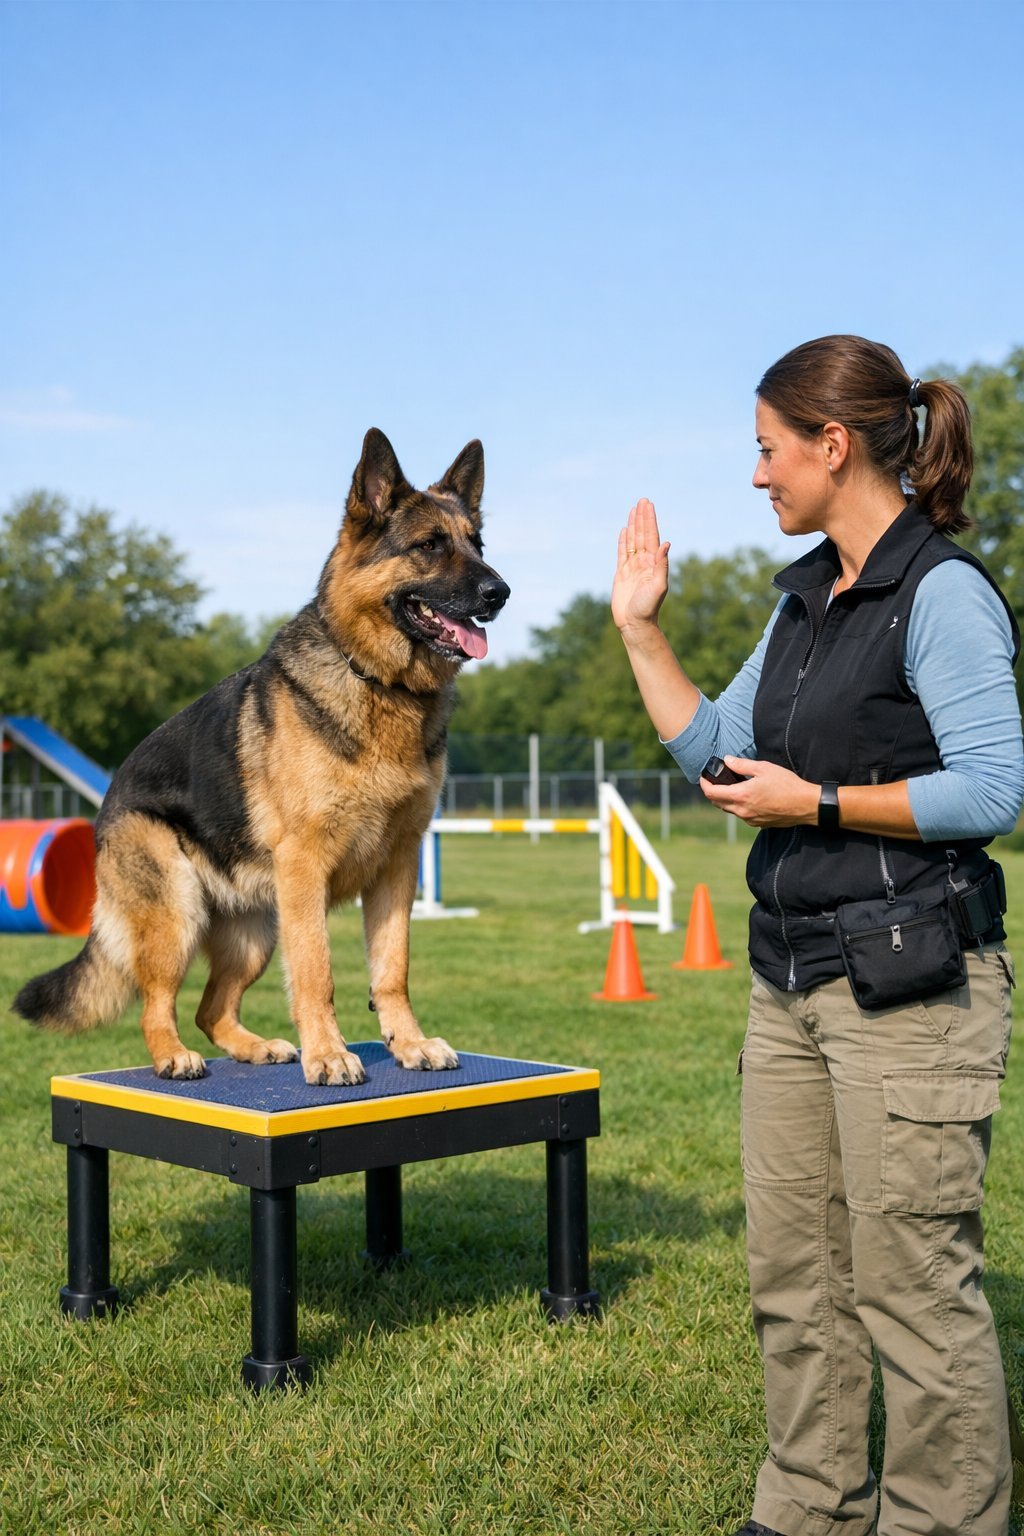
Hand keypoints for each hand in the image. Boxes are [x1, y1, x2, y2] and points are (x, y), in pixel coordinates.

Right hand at [611, 499, 670, 635]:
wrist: (635, 624)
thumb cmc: (648, 608)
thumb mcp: (659, 586)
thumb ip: (662, 565)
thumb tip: (666, 544)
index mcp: (653, 563)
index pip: (651, 536)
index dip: (649, 520)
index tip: (648, 505)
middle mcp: (644, 563)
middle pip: (642, 535)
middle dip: (642, 518)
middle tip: (642, 500)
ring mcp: (633, 568)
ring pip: (632, 541)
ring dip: (633, 526)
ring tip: (633, 510)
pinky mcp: (622, 574)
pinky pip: (622, 553)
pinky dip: (623, 541)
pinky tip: (624, 531)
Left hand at [699, 756, 819, 827]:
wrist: (806, 805)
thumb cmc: (787, 785)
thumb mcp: (764, 768)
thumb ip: (742, 765)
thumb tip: (727, 760)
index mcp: (741, 796)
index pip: (711, 793)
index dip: (704, 784)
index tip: (703, 777)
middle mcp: (742, 811)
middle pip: (717, 803)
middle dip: (713, 791)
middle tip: (716, 780)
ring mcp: (750, 819)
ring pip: (729, 810)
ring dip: (726, 799)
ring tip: (733, 786)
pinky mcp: (758, 824)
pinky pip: (742, 815)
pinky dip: (739, 806)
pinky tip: (748, 797)